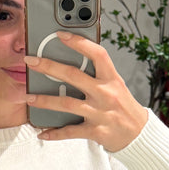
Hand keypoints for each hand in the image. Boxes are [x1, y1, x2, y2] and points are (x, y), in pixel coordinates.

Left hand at [25, 31, 148, 151]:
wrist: (139, 135)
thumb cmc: (124, 107)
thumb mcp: (116, 86)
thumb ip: (98, 75)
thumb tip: (72, 60)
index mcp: (112, 79)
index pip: (97, 54)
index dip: (79, 42)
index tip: (60, 34)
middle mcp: (106, 94)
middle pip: (73, 76)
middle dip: (48, 67)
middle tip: (30, 61)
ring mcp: (100, 113)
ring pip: (67, 104)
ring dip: (45, 101)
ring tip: (29, 98)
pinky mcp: (95, 131)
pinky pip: (70, 132)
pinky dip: (55, 133)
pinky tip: (43, 132)